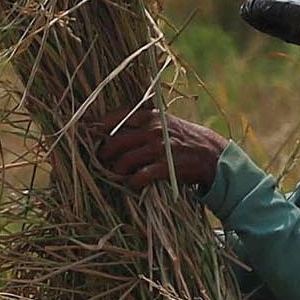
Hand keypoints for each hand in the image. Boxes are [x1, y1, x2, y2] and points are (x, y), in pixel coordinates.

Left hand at [94, 104, 227, 192]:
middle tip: (101, 161)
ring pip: (123, 161)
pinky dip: (132, 182)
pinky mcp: (165, 167)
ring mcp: (158, 148)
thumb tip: (111, 131)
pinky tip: (133, 184)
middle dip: (103, 154)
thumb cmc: (183, 139)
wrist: (211, 154)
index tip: (88, 131)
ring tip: (116, 175)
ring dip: (116, 171)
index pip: (118, 116)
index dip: (100, 124)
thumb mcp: (165, 123)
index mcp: (151, 115)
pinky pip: (139, 176)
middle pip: (115, 142)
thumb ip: (142, 124)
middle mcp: (153, 129)